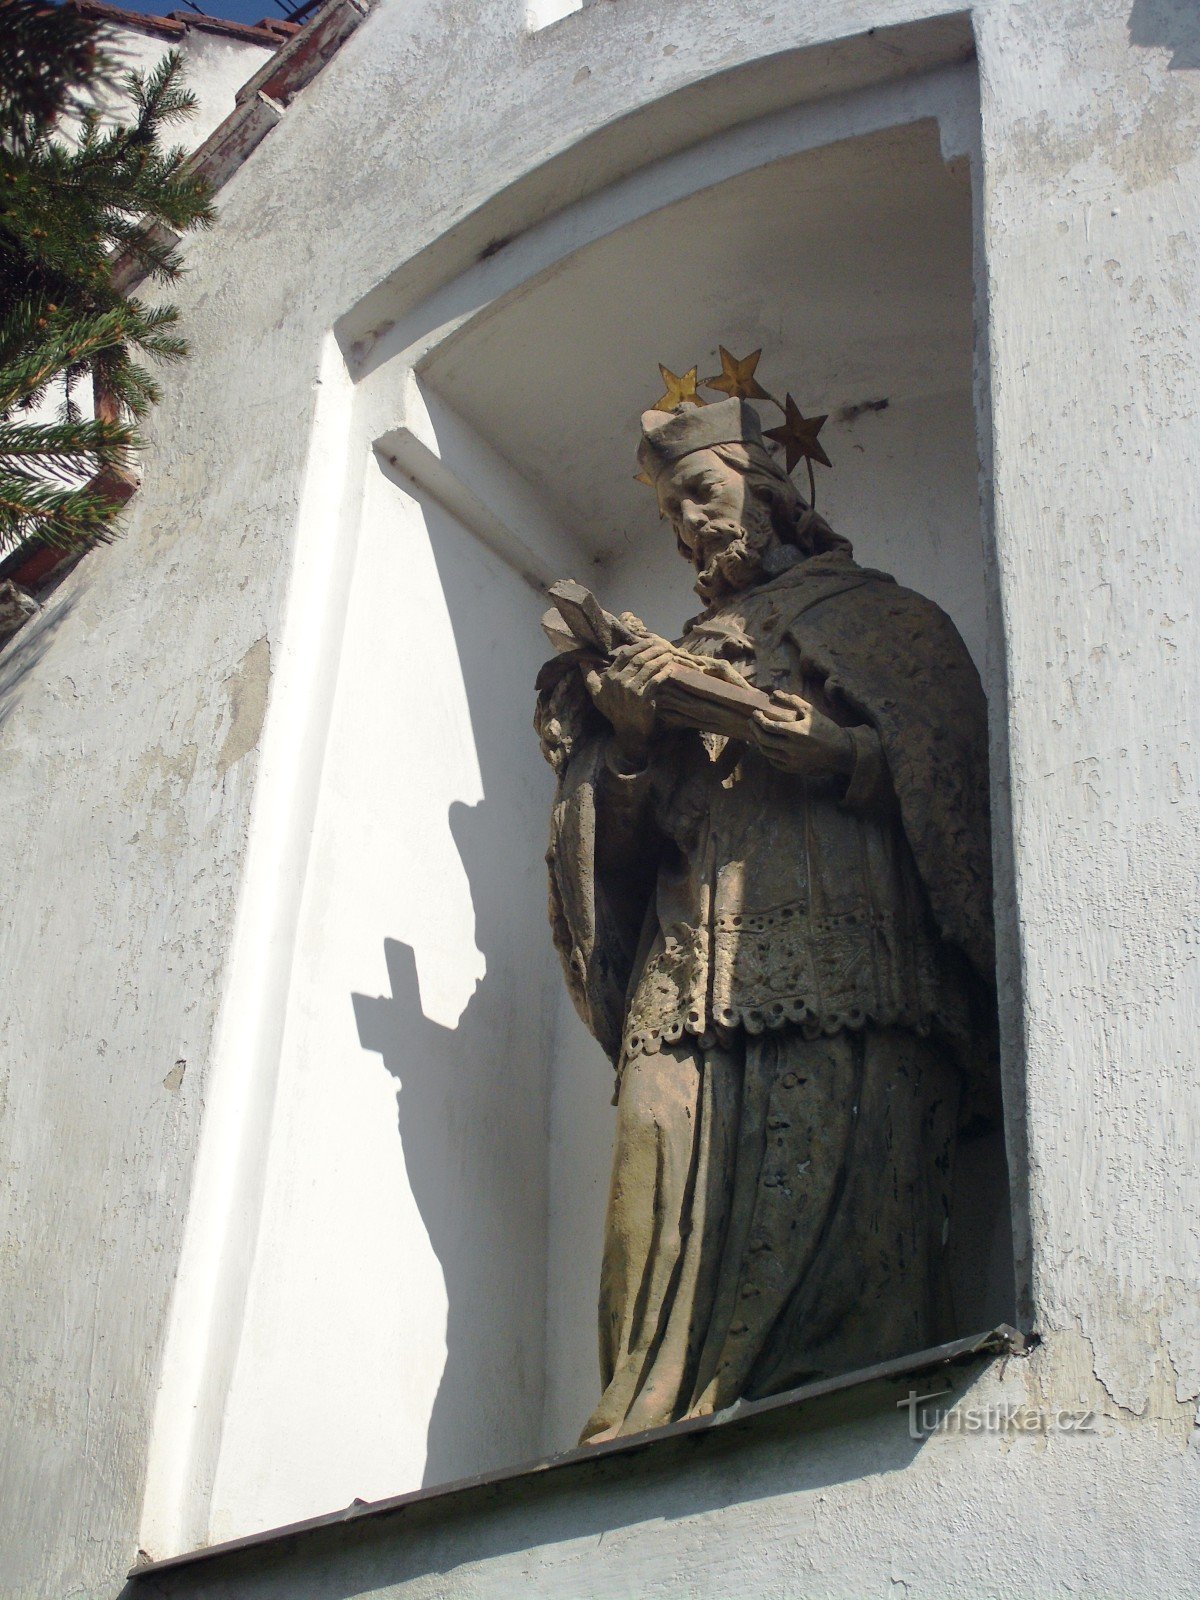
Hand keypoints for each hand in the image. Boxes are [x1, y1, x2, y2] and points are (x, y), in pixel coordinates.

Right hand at [584, 635, 677, 763]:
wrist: (629, 732)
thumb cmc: (613, 711)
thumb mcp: (596, 694)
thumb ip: (589, 677)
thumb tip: (581, 661)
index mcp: (610, 678)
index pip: (625, 655)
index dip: (638, 645)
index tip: (650, 640)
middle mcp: (620, 682)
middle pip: (639, 659)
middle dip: (653, 649)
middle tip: (664, 644)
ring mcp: (632, 691)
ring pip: (649, 668)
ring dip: (661, 658)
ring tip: (670, 653)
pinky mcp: (644, 699)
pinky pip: (656, 681)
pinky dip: (664, 673)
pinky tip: (670, 668)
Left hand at [751, 691, 853, 778]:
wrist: (840, 751)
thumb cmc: (826, 728)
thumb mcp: (811, 711)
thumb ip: (792, 700)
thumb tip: (774, 693)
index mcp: (796, 732)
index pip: (768, 726)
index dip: (758, 719)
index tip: (755, 713)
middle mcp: (792, 748)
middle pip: (763, 739)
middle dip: (754, 729)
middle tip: (751, 721)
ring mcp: (792, 761)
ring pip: (767, 752)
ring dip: (758, 742)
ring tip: (757, 733)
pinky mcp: (794, 769)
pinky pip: (774, 762)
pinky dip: (768, 754)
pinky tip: (767, 746)